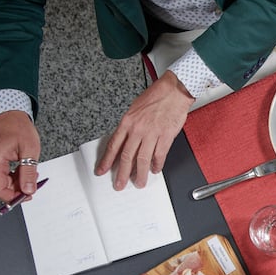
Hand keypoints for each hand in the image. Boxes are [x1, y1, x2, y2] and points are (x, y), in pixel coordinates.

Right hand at [0, 111, 41, 202]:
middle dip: (18, 188)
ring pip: (1, 182)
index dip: (13, 197)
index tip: (27, 195)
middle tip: (33, 182)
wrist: (10, 114)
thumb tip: (28, 190)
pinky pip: (1, 175)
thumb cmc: (18, 127)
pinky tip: (23, 170)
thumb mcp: (30, 150)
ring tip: (30, 173)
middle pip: (0, 187)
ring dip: (17, 182)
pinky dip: (13, 176)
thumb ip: (28, 172)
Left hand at [96, 72, 193, 189]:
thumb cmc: (156, 97)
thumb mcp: (134, 109)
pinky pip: (159, 155)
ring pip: (143, 159)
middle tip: (119, 184)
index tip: (101, 170)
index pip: (113, 146)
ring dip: (140, 174)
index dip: (106, 161)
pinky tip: (155, 170)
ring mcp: (152, 134)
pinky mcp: (166, 136)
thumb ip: (129, 126)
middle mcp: (138, 129)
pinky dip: (156, 165)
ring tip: (139, 182)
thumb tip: (125, 142)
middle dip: (122, 173)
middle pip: (127, 156)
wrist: (174, 91)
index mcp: (127, 122)